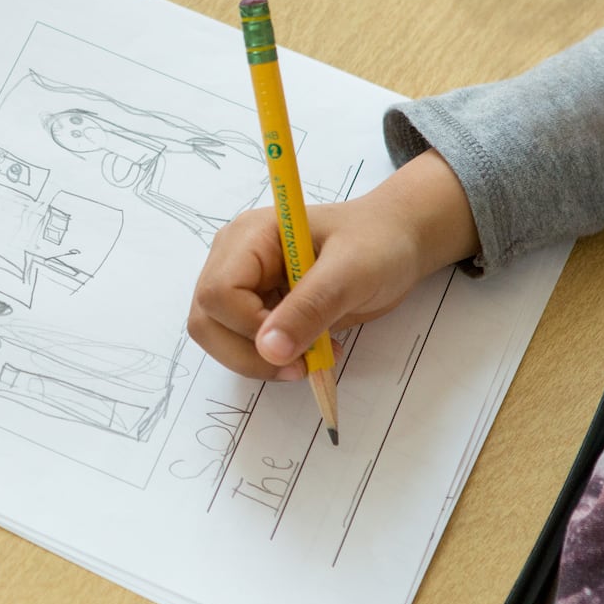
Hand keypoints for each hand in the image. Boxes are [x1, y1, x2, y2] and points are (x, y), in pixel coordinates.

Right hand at [187, 149, 479, 379]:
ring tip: (311, 357)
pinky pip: (241, 344)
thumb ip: (309, 308)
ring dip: (259, 361)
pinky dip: (270, 359)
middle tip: (301, 366)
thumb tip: (269, 349)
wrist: (396, 242)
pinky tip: (309, 350)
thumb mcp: (351, 273)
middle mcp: (233, 258)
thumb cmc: (377, 243)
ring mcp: (241, 284)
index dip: (249, 328)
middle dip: (248, 354)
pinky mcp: (254, 306)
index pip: (218, 293)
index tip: (297, 347)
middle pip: (206, 321)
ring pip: (218, 339)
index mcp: (249, 236)